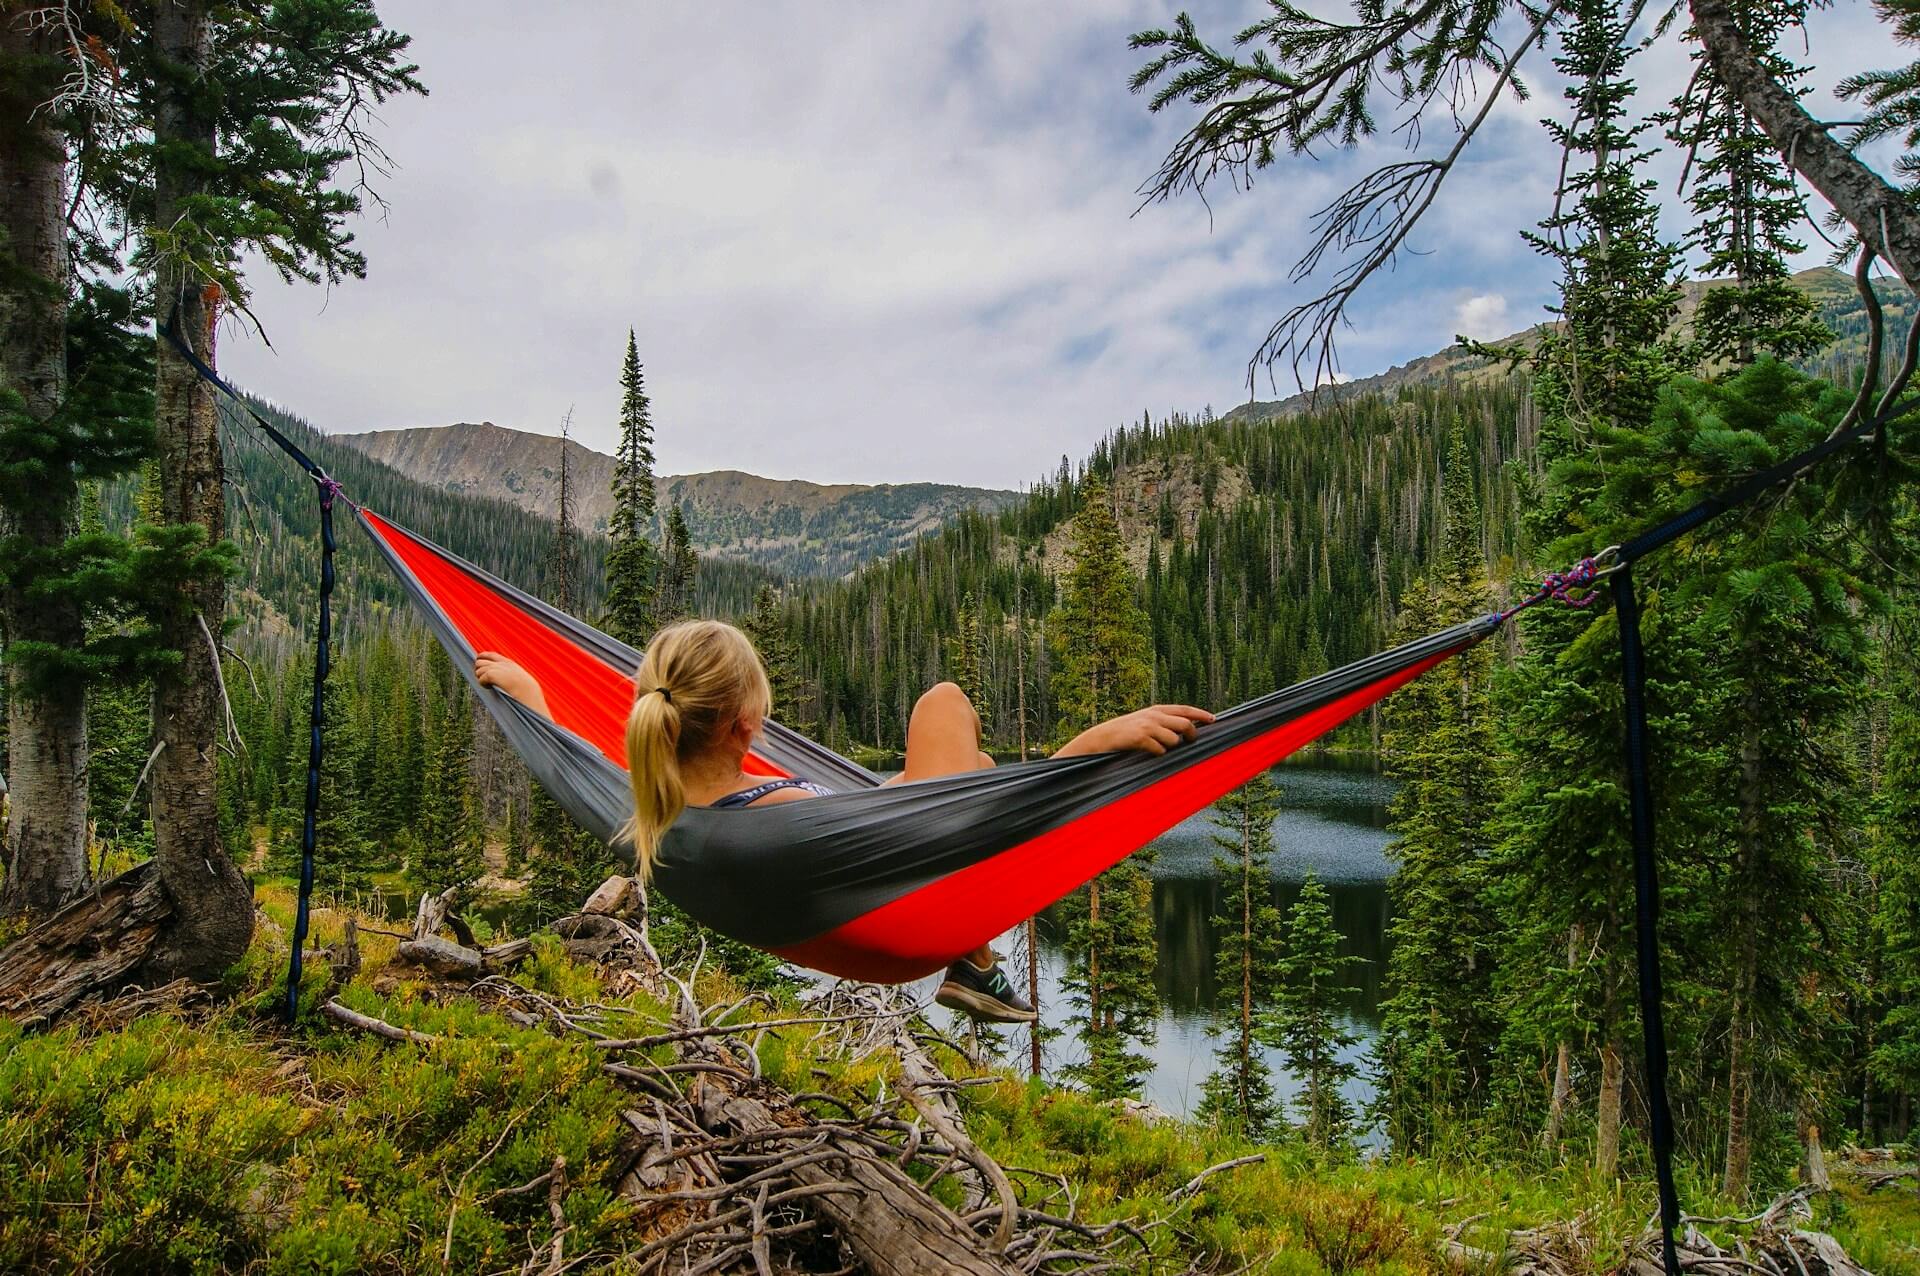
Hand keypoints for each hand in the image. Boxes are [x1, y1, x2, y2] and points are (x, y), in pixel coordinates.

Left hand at [475, 651, 551, 719]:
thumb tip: (503, 681)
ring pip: (478, 669)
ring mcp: (496, 668)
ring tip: (487, 684)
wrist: (528, 691)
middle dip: (479, 670)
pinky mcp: (491, 674)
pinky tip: (489, 687)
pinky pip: (480, 678)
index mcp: (508, 663)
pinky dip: (482, 683)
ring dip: (480, 677)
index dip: (483, 658)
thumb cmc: (526, 690)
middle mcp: (501, 663)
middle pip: (480, 661)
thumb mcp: (519, 679)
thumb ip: (510, 676)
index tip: (481, 666)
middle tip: (483, 679)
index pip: (491, 655)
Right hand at [1057, 705, 1214, 757]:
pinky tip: (1149, 753)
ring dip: (1170, 748)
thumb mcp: (1144, 721)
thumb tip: (1184, 730)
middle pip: (1185, 724)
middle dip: (1192, 735)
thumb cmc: (1125, 733)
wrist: (1101, 738)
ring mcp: (1147, 726)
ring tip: (1158, 748)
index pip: (1184, 710)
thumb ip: (1162, 722)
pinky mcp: (1140, 738)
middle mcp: (1154, 715)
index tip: (1213, 719)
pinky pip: (1160, 750)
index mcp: (1156, 710)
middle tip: (1192, 742)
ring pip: (1174, 740)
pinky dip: (1158, 754)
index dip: (1200, 714)